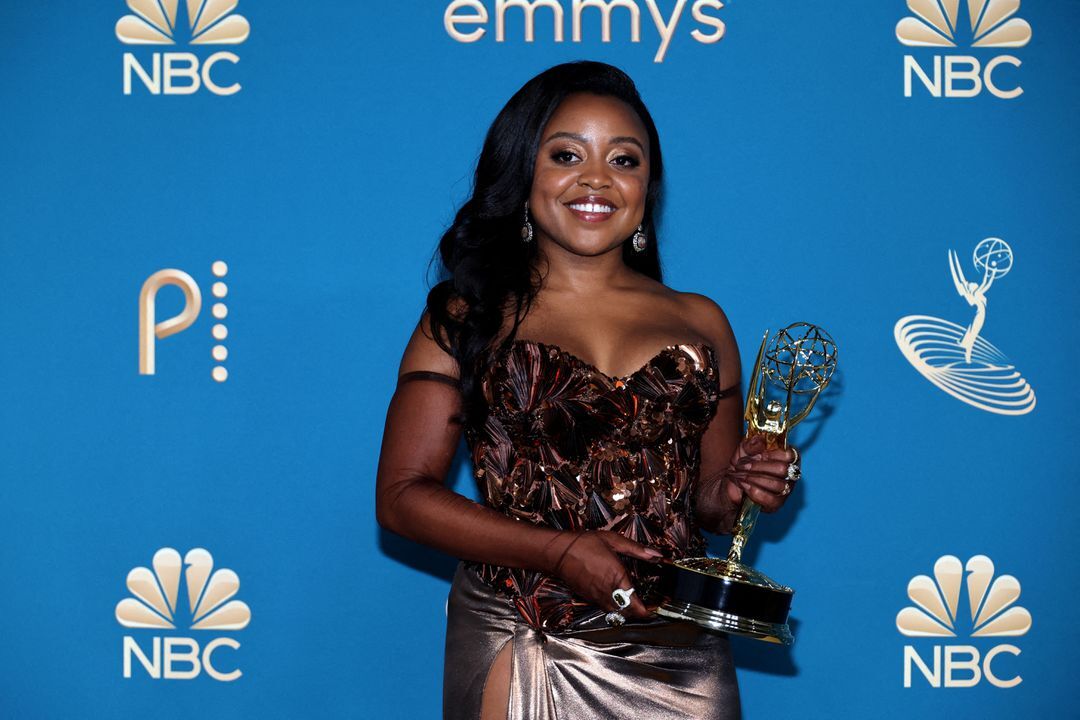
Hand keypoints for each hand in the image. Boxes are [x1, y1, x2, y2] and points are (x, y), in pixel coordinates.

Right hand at [546, 530, 661, 619]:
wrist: (558, 552)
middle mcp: (607, 591)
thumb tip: (657, 555)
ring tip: (632, 602)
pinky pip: (604, 607)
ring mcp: (596, 596)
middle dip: (638, 613)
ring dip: (625, 611)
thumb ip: (637, 549)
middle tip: (647, 608)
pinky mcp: (588, 597)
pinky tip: (615, 596)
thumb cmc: (585, 544)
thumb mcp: (613, 541)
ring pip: (615, 613)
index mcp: (617, 577)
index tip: (654, 610)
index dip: (647, 612)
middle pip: (627, 613)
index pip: (635, 605)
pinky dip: (613, 606)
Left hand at [722, 434, 799, 513]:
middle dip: (759, 467)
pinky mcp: (777, 504)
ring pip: (778, 485)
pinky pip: (771, 499)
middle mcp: (790, 473)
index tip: (757, 454)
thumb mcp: (743, 449)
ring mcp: (786, 489)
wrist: (731, 483)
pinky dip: (754, 491)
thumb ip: (751, 443)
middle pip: (783, 470)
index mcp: (787, 457)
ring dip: (754, 479)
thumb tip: (760, 441)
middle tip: (742, 465)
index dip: (772, 454)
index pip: (790, 455)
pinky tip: (744, 486)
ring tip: (740, 475)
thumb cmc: (743, 464)